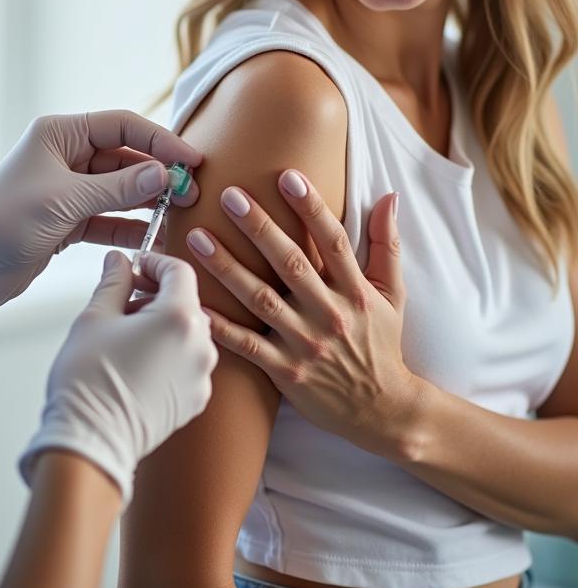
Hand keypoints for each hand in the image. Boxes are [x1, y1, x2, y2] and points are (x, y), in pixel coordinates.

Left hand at [0, 110, 201, 330]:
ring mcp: (68, 188)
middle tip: (191, 191)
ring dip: (148, 201)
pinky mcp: (69, 219)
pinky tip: (155, 236)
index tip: (191, 159)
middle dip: (158, 174)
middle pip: (125, 156)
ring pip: (120, 188)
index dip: (159, 140)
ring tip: (181, 213)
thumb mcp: (64, 201)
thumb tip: (163, 175)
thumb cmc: (5, 224)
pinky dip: (131, 225)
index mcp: (58, 134)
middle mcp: (65, 155)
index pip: (121, 126)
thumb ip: (116, 188)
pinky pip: (109, 216)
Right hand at [19, 250, 216, 505]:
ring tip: (125, 336)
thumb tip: (118, 260)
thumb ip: (113, 281)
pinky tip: (136, 363)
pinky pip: (188, 363)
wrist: (91, 442)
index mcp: (179, 318)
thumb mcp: (95, 317)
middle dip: (156, 294)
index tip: (135, 266)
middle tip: (123, 300)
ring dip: (162, 325)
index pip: (179, 270)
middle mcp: (202, 346)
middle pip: (186, 302)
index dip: (155, 261)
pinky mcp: (196, 400)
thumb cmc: (89, 380)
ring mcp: (202, 376)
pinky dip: (168, 354)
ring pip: (187, 333)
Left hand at [189, 170, 422, 455]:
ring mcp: (305, 343)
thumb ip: (387, 244)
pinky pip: (247, 346)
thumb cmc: (382, 344)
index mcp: (355, 292)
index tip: (288, 176)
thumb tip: (388, 196)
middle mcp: (330, 314)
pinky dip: (221, 327)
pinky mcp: (286, 371)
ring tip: (198, 238)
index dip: (311, 207)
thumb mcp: (393, 294)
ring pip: (261, 300)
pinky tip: (195, 305)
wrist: (385, 411)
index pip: (333, 241)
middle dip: (259, 227)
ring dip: (227, 268)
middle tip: (229, 195)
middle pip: (291, 264)